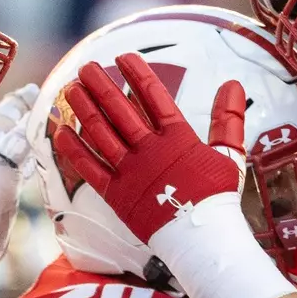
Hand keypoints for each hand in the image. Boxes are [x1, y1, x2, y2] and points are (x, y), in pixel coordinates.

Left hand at [0, 83, 39, 297]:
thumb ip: (14, 146)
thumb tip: (31, 127)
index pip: (5, 116)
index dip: (21, 102)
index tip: (37, 89)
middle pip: (14, 134)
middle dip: (31, 120)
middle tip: (53, 110)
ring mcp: (0, 185)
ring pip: (23, 157)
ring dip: (38, 146)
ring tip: (58, 138)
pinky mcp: (7, 207)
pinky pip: (29, 181)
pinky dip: (40, 171)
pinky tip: (51, 174)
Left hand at [52, 53, 245, 244]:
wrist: (202, 240)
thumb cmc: (217, 199)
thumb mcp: (229, 154)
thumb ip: (228, 118)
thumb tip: (234, 84)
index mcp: (177, 137)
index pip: (154, 96)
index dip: (137, 74)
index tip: (123, 57)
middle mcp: (150, 149)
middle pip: (119, 109)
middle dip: (100, 85)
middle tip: (86, 68)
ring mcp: (130, 170)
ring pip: (100, 132)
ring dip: (84, 108)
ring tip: (71, 88)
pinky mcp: (116, 193)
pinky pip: (89, 166)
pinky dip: (74, 148)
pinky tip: (63, 129)